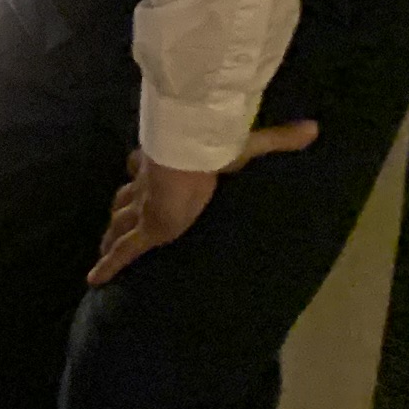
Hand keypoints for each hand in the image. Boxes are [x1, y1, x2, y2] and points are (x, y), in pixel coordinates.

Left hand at [91, 120, 319, 283]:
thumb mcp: (249, 145)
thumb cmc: (213, 148)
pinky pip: (123, 252)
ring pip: (119, 225)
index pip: (143, 170)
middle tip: (113, 222)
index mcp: (165, 166)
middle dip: (120, 211)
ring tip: (102, 251)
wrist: (191, 153)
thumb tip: (314, 127)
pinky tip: (93, 281)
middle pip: (126, 200)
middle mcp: (148, 187)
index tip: (132, 171)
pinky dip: (109, 266)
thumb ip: (279, 138)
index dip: (137, 173)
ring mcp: (144, 209)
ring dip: (110, 237)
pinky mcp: (145, 228)